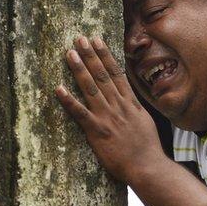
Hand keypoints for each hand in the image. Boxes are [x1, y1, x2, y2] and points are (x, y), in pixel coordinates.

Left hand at [55, 35, 164, 182]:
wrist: (148, 166)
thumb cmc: (147, 148)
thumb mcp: (144, 121)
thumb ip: (134, 108)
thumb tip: (128, 98)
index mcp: (129, 102)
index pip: (115, 72)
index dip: (105, 55)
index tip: (97, 40)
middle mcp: (118, 105)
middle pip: (101, 75)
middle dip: (90, 55)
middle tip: (79, 39)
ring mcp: (107, 117)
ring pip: (90, 88)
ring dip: (79, 69)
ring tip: (69, 54)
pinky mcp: (97, 131)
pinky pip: (80, 113)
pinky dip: (69, 101)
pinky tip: (58, 89)